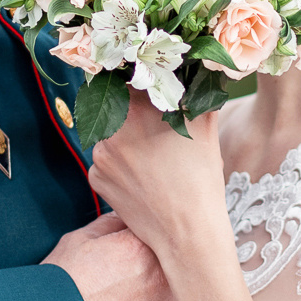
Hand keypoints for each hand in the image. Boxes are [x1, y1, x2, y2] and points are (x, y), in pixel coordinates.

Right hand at [42, 212, 181, 300]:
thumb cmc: (62, 293)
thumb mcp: (78, 241)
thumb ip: (110, 224)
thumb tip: (124, 217)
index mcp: (140, 243)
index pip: (161, 224)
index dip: (153, 226)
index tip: (148, 230)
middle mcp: (160, 271)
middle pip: (180, 250)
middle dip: (169, 249)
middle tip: (147, 257)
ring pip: (188, 278)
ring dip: (177, 275)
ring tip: (151, 280)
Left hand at [85, 91, 229, 267]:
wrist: (187, 231)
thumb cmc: (201, 177)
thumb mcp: (205, 125)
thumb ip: (194, 92)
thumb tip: (196, 69)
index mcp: (140, 106)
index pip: (131, 80)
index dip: (142, 85)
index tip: (151, 94)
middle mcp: (114, 126)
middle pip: (118, 107)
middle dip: (133, 115)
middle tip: (154, 130)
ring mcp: (100, 154)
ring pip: (111, 135)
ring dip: (126, 140)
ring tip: (152, 160)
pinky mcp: (95, 178)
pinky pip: (105, 162)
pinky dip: (120, 166)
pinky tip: (141, 178)